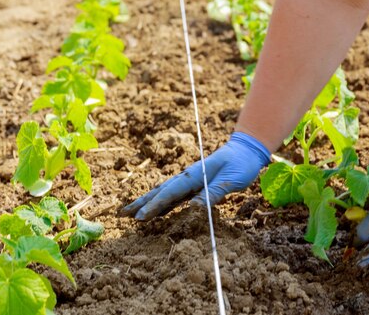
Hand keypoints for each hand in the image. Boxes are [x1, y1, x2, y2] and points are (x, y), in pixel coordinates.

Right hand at [120, 132, 269, 220]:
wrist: (246, 151)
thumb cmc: (240, 165)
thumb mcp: (230, 180)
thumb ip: (212, 193)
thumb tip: (192, 208)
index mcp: (193, 175)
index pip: (170, 193)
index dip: (155, 206)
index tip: (140, 217)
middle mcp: (187, 177)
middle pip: (160, 191)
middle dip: (141, 203)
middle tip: (122, 214)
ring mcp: (189, 180)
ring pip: (164, 193)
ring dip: (148, 203)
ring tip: (131, 213)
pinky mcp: (194, 185)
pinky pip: (174, 196)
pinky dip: (162, 203)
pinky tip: (156, 212)